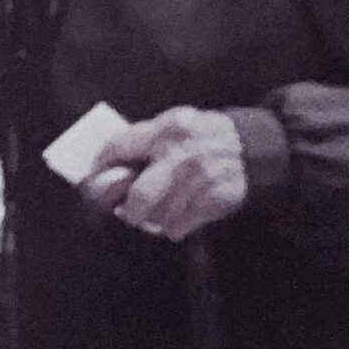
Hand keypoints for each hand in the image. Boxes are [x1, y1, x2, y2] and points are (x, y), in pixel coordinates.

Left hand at [84, 107, 249, 241]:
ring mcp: (203, 179)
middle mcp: (185, 155)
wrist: (252, 146)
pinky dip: (173, 226)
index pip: (121, 147)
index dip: (103, 165)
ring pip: (161, 215)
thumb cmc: (202, 135)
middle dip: (128, 210)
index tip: (95, 177)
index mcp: (168, 129)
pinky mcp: (218, 199)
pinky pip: (182, 225)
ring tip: (153, 214)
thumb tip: (109, 163)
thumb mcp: (175, 122)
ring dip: (152, 219)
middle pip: (142, 195)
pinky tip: (175, 218)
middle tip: (126, 212)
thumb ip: (146, 138)